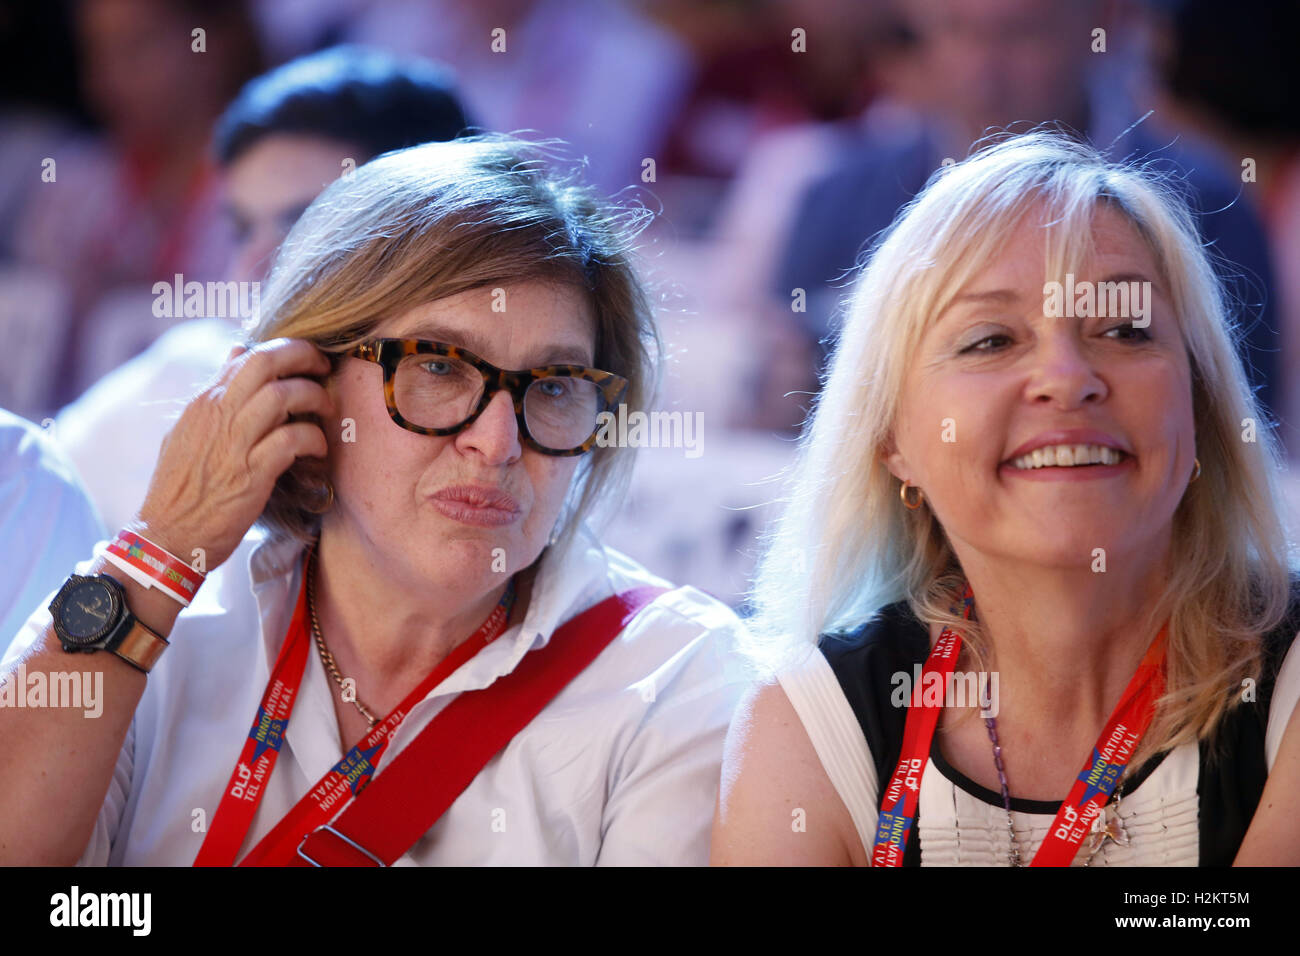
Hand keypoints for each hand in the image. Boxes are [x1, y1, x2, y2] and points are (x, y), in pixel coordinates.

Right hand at [134, 338, 333, 571]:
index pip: (248, 355)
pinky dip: (314, 438)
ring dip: (314, 397)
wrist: (166, 536)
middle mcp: (218, 414)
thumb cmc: (180, 488)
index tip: (307, 359)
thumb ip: (216, 392)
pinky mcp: (252, 473)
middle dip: (304, 356)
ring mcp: (235, 443)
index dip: (285, 350)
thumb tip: (237, 351)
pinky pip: (294, 439)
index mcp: (204, 402)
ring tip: (326, 410)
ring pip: (284, 395)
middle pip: (266, 362)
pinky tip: (318, 449)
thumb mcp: (188, 430)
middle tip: (325, 367)